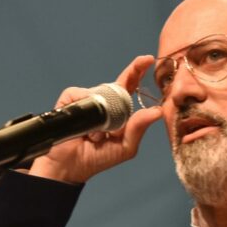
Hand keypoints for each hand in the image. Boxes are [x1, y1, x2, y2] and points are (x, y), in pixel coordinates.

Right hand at [27, 55, 163, 183]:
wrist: (69, 167)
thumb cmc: (97, 158)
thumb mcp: (125, 147)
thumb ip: (138, 128)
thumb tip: (157, 111)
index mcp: (117, 111)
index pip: (129, 86)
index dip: (137, 71)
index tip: (148, 59)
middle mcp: (102, 102)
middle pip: (117, 84)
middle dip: (131, 74)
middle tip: (142, 65)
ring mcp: (85, 100)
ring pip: (100, 92)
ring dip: (103, 116)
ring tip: (96, 136)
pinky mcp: (69, 101)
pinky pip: (79, 94)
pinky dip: (84, 109)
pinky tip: (83, 128)